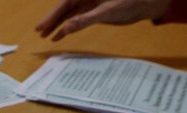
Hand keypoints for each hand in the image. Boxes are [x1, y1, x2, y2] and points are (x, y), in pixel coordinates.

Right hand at [36, 0, 170, 40]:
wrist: (148, 3)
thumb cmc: (131, 2)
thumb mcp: (107, 12)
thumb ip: (86, 20)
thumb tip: (66, 28)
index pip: (65, 3)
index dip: (52, 15)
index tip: (41, 26)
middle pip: (64, 8)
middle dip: (51, 20)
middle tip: (39, 32)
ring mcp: (90, 4)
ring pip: (69, 14)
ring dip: (58, 25)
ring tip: (45, 36)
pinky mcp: (95, 11)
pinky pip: (77, 19)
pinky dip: (69, 27)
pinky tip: (60, 36)